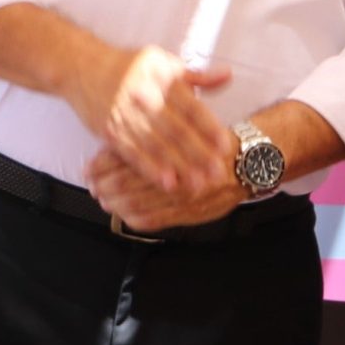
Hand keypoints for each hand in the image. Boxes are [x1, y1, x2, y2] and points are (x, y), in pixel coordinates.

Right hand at [71, 44, 234, 193]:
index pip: (191, 107)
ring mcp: (126, 117)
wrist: (82, 67)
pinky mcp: (110, 132)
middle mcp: (145, 99)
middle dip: (198, 154)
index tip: (225, 145)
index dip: (209, 127)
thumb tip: (228, 75)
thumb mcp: (164, 62)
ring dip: (178, 167)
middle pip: (176, 130)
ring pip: (156, 146)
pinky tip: (167, 182)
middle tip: (218, 172)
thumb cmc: (130, 66)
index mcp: (163, 80)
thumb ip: (197, 75)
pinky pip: (132, 153)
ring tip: (198, 184)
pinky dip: (150, 169)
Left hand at [85, 145, 243, 232]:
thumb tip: (121, 139)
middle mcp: (179, 174)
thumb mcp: (193, 124)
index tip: (90, 167)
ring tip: (103, 200)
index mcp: (176, 148)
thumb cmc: (218, 143)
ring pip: (138, 203)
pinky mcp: (192, 214)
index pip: (129, 158)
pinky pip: (156, 220)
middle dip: (105, 186)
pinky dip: (135, 218)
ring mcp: (185, 197)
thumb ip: (160, 132)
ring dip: (115, 203)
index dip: (104, 165)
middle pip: (128, 183)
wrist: (254, 161)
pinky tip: (124, 214)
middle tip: (91, 185)